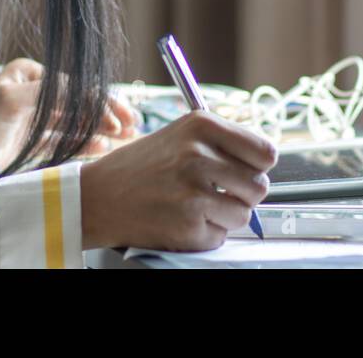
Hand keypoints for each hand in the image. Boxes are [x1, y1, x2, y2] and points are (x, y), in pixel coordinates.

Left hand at [0, 57, 142, 175]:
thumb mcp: (12, 102)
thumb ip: (51, 92)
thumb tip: (85, 90)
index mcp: (22, 75)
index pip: (71, 86)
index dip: (99, 101)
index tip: (121, 117)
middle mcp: (28, 92)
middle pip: (76, 102)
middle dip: (105, 116)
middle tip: (131, 128)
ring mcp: (29, 117)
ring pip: (73, 121)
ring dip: (99, 130)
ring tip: (123, 140)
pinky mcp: (28, 141)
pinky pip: (63, 139)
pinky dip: (84, 142)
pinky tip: (103, 147)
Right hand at [78, 110, 277, 251]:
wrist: (97, 197)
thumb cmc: (137, 167)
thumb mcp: (179, 135)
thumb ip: (220, 143)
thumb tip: (264, 160)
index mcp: (202, 125)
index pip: (265, 152)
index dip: (259, 166)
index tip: (247, 170)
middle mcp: (200, 155)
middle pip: (259, 186)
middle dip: (242, 194)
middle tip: (216, 193)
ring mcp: (195, 192)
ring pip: (243, 215)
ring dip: (224, 216)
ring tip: (193, 205)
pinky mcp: (188, 225)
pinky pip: (220, 237)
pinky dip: (205, 234)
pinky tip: (180, 219)